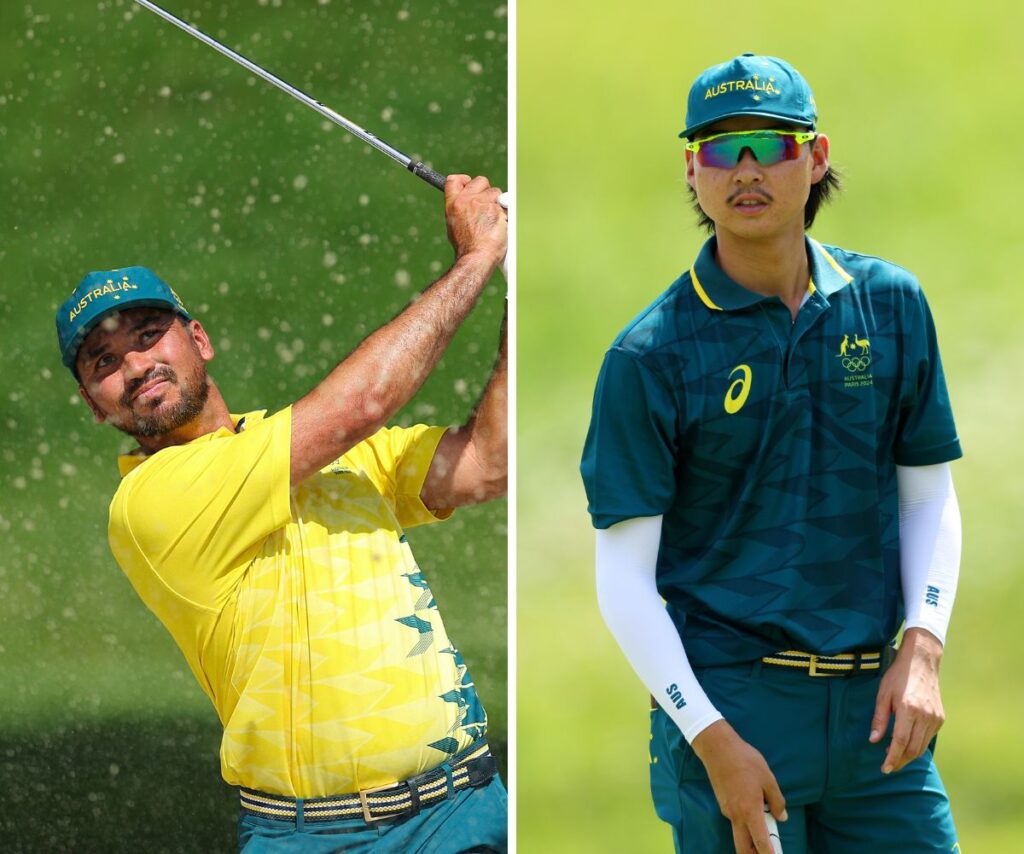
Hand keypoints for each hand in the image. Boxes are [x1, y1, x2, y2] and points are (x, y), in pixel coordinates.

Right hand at [444, 174, 506, 264]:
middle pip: (480, 181)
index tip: (469, 183)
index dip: (464, 180)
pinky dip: (506, 213)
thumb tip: (467, 204)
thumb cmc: (467, 247)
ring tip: (493, 220)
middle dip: (486, 190)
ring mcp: (483, 203)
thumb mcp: (454, 225)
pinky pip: (506, 204)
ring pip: (496, 192)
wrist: (476, 257)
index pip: (454, 180)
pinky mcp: (497, 209)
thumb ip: (460, 210)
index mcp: (453, 204)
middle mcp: (467, 200)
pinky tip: (501, 224)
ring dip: (497, 203)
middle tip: (487, 204)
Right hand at [692, 720, 787, 853]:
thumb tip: (781, 817)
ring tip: (765, 818)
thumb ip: (777, 801)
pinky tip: (752, 802)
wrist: (718, 747)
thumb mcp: (768, 778)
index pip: (761, 843)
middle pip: (742, 849)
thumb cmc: (745, 761)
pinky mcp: (722, 803)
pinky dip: (745, 820)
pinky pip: (735, 819)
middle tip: (767, 851)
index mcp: (750, 811)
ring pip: (739, 833)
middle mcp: (736, 815)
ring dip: (751, 835)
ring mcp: (726, 810)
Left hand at [869, 628, 944, 773]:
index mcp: (909, 709)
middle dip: (901, 761)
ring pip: (922, 746)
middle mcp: (925, 716)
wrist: (922, 662)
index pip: (900, 742)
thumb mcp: (883, 694)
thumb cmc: (898, 676)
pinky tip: (906, 743)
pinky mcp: (940, 718)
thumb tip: (874, 740)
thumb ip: (879, 718)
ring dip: (909, 755)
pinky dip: (917, 745)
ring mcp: (935, 718)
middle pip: (913, 749)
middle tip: (889, 766)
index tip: (885, 768)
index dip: (892, 758)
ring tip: (895, 756)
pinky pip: (928, 738)